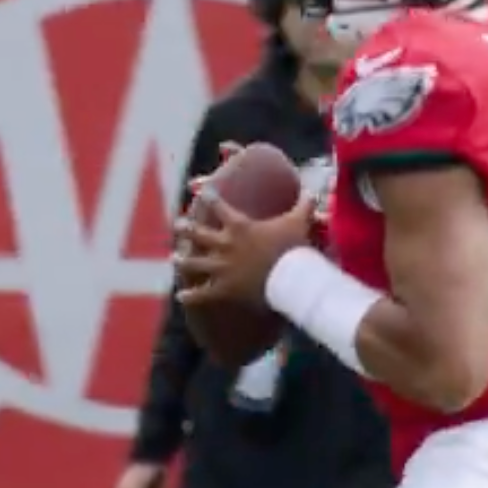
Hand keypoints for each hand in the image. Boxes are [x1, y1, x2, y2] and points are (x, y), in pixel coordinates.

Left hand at [172, 192, 316, 307]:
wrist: (289, 279)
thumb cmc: (293, 248)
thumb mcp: (299, 221)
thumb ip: (303, 206)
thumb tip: (314, 192)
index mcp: (239, 226)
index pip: (220, 206)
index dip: (210, 197)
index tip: (202, 191)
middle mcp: (225, 245)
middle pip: (199, 233)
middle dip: (187, 228)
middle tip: (177, 224)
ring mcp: (221, 268)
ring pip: (195, 263)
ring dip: (183, 260)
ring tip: (174, 258)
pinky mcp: (223, 289)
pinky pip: (203, 293)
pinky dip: (191, 295)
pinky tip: (180, 296)